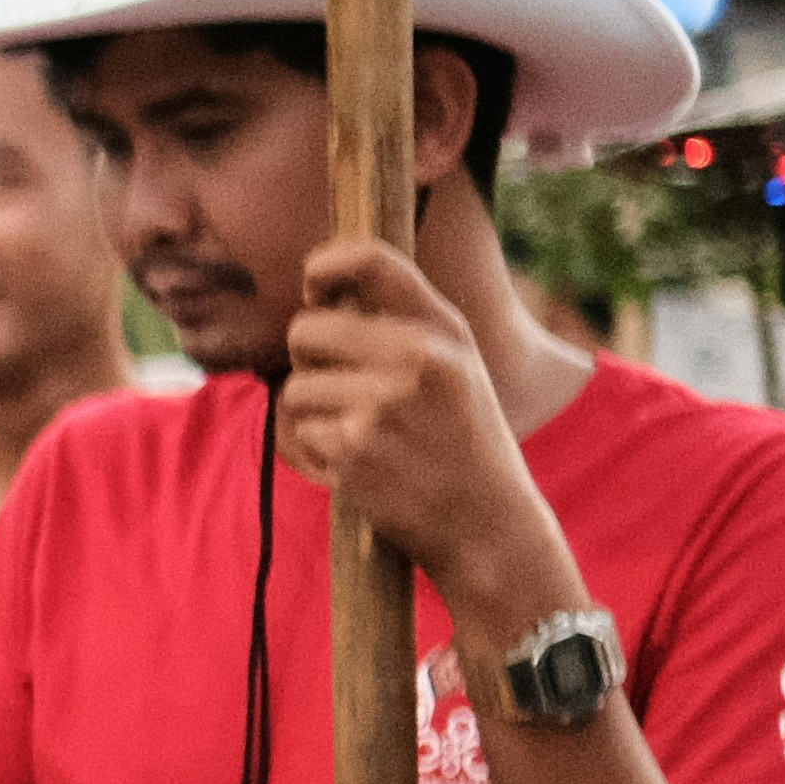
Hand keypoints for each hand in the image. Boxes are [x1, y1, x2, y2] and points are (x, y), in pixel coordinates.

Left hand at [276, 237, 573, 617]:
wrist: (489, 524)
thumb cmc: (461, 442)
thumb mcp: (456, 369)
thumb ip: (403, 326)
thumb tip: (322, 294)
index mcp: (444, 328)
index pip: (370, 259)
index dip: (324, 265)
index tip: (313, 287)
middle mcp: (416, 356)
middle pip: (305, 329)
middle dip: (308, 359)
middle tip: (341, 389)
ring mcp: (383, 402)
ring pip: (295, 388)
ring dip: (314, 415)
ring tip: (363, 437)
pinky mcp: (355, 447)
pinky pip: (298, 433)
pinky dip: (318, 452)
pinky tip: (361, 465)